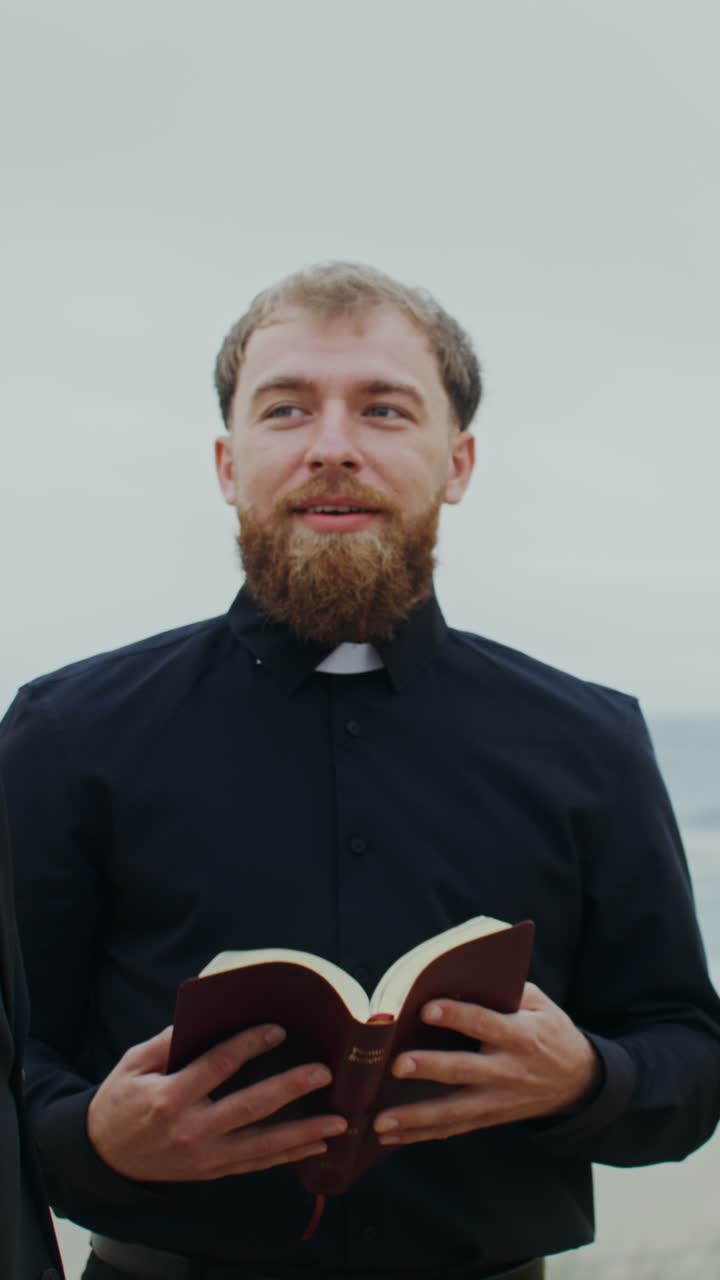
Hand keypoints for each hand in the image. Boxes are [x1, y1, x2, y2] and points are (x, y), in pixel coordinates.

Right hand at [87, 1024, 346, 1179]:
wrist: (102, 1155)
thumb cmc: (120, 1100)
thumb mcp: (134, 1063)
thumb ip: (169, 1041)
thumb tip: (204, 1015)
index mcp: (170, 1097)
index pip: (219, 1066)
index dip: (250, 1044)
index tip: (278, 1029)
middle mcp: (192, 1130)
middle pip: (250, 1107)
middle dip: (290, 1088)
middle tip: (323, 1074)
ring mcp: (204, 1156)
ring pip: (262, 1144)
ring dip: (303, 1133)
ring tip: (338, 1122)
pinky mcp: (211, 1171)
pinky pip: (256, 1164)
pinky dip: (288, 1157)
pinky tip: (316, 1147)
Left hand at [373, 982, 601, 1145]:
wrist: (578, 1080)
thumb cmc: (549, 1030)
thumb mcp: (539, 1003)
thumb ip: (504, 992)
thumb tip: (460, 980)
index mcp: (521, 1035)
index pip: (485, 1023)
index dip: (457, 1015)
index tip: (426, 1009)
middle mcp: (508, 1071)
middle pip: (464, 1071)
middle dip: (430, 1069)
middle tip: (398, 1065)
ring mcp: (498, 1100)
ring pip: (454, 1112)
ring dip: (416, 1119)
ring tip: (381, 1122)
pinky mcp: (491, 1118)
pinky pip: (454, 1128)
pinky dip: (422, 1135)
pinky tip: (392, 1138)